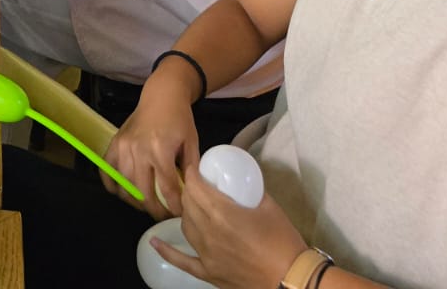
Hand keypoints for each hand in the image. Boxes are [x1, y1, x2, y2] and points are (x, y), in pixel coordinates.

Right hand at [102, 69, 200, 218]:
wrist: (161, 95)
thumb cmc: (179, 119)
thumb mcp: (192, 143)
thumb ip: (191, 170)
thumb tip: (191, 195)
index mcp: (161, 150)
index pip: (167, 189)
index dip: (174, 206)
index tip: (179, 214)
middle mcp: (138, 150)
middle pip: (143, 192)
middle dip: (155, 210)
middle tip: (163, 215)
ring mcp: (123, 147)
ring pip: (124, 187)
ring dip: (135, 202)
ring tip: (146, 205)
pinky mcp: (114, 144)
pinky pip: (107, 172)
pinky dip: (113, 186)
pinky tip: (124, 193)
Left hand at [155, 174, 307, 288]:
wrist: (291, 278)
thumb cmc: (284, 240)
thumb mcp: (269, 206)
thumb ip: (250, 190)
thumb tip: (239, 179)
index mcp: (222, 213)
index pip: (195, 187)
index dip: (191, 174)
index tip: (194, 168)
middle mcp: (209, 233)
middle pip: (188, 204)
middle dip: (190, 190)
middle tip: (198, 185)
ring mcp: (206, 254)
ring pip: (185, 226)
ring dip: (187, 212)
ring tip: (195, 206)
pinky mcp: (209, 272)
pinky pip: (182, 261)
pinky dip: (166, 251)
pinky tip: (154, 242)